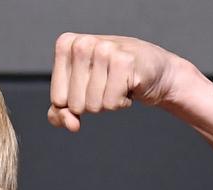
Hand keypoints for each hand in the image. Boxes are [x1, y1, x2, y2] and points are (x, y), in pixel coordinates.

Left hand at [47, 33, 186, 130]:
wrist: (154, 72)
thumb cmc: (112, 79)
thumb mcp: (79, 94)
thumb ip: (61, 112)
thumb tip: (71, 124)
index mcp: (66, 44)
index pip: (58, 99)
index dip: (75, 104)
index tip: (89, 87)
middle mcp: (83, 42)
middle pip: (74, 104)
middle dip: (92, 104)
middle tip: (107, 85)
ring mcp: (104, 49)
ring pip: (93, 105)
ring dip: (108, 103)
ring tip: (118, 83)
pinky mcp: (124, 62)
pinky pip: (111, 103)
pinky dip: (121, 102)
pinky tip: (129, 85)